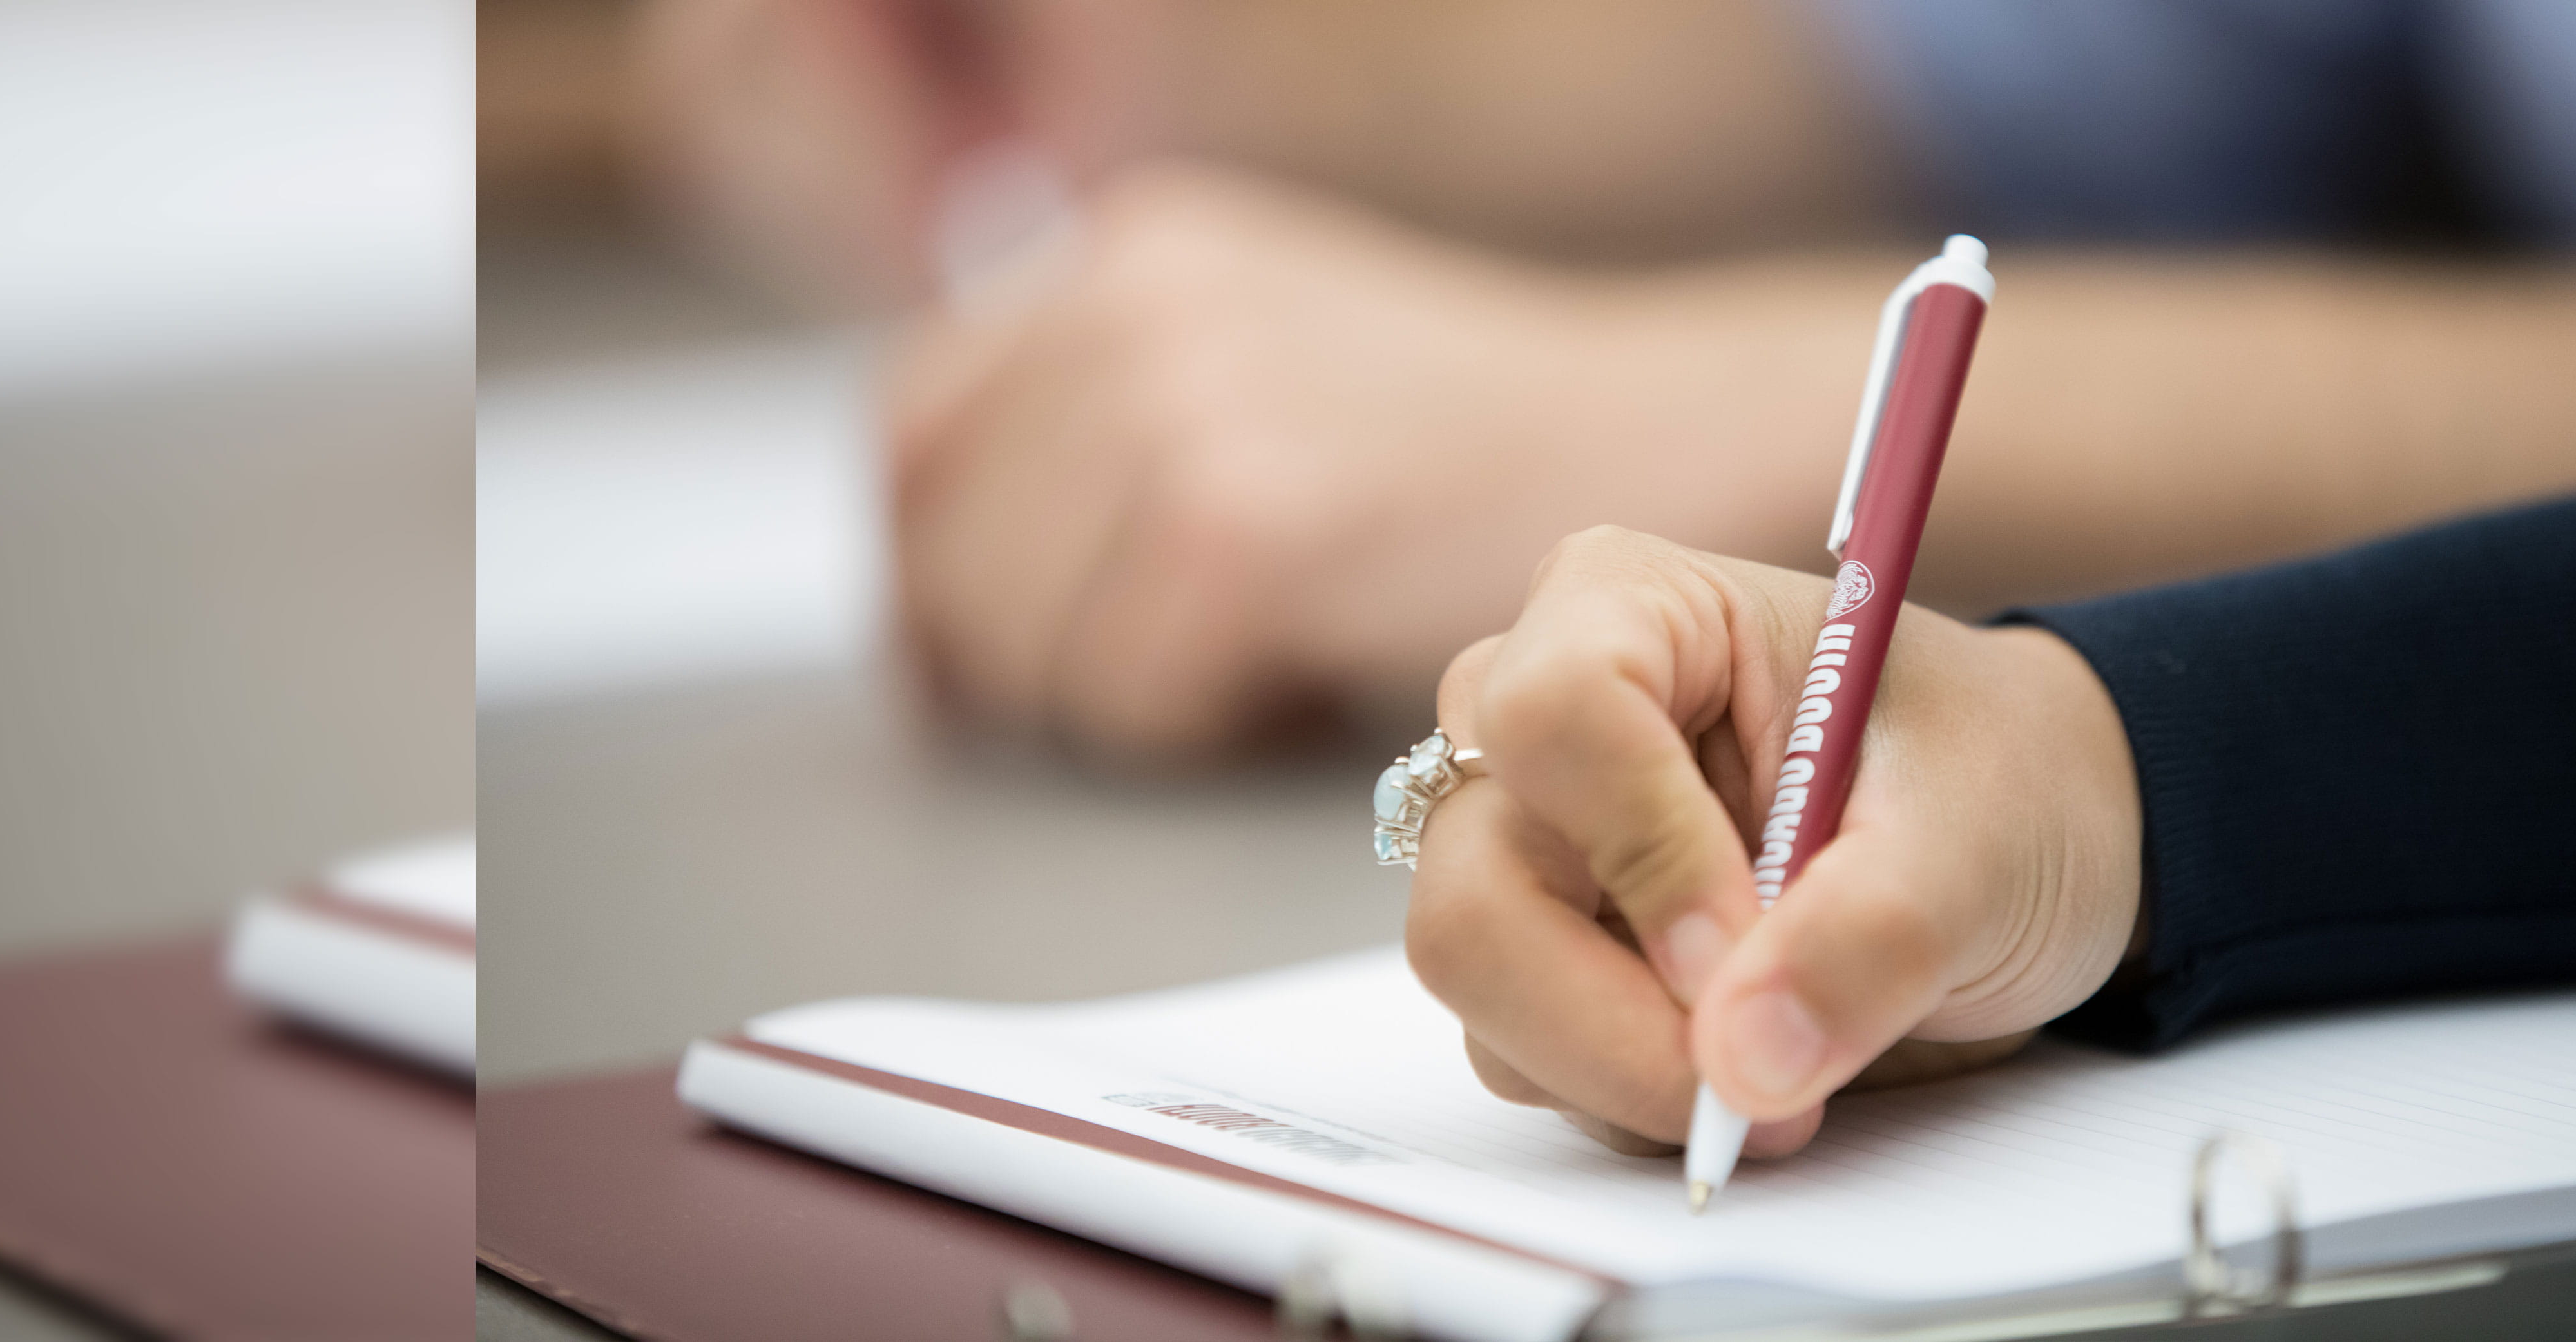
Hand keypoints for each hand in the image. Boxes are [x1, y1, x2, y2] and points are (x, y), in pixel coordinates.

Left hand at [885, 163, 1860, 763]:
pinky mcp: (1244, 532)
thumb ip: (1103, 418)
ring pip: (1020, 648)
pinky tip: (1289, 693)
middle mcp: (1133, 310)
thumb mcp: (1263, 352)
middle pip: (949, 558)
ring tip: (1245, 676)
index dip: (935, 566)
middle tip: (1154, 690)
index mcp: (1128, 254)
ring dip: (1117, 705)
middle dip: (1022, 660)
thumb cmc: (1471, 434)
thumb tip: (941, 586)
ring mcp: (1185, 413)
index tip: (979, 653)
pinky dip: (1194, 733)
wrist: (1660, 437)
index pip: (915, 439)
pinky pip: (1121, 704)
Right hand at [1404, 527, 2141, 1156]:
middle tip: (1759, 1081)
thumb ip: (1869, 938)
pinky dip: (1627, 1093)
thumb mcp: (1975, 846)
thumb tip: (1741, 1059)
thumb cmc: (1997, 785)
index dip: (1644, 856)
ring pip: (1484, 988)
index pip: (1556, 714)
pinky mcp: (1540, 947)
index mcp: (1633, 608)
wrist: (2023, 844)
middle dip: (1607, 1017)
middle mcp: (1541, 714)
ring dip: (1628, 1067)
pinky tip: (1745, 1054)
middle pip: (1474, 888)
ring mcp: (1526, 840)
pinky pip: (1521, 1056)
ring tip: (1787, 1057)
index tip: (1748, 954)